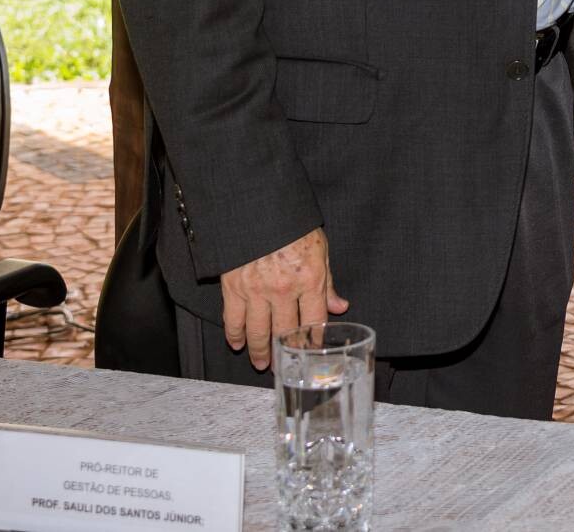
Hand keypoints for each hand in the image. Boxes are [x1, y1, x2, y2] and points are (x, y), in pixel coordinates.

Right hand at [220, 227, 347, 370]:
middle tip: (285, 366)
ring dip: (260, 352)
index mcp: (310, 279)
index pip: (315, 322)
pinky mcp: (233, 287)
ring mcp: (257, 290)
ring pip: (258, 332)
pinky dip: (234, 335)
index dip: (313, 342)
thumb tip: (340, 307)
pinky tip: (238, 343)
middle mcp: (284, 290)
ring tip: (263, 363)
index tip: (312, 354)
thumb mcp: (320, 250)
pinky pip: (233, 319)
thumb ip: (328, 283)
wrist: (260, 206)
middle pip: (286, 333)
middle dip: (287, 354)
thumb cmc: (294, 226)